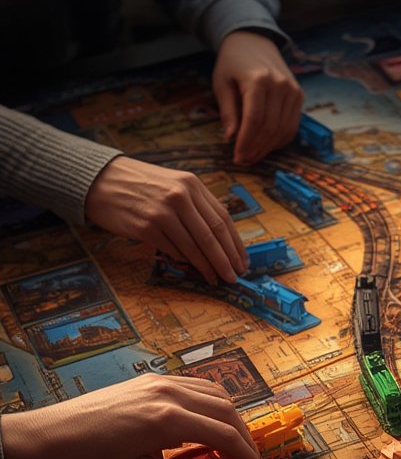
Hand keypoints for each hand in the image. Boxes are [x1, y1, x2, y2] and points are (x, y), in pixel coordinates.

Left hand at [2, 374, 266, 458]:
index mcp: (166, 419)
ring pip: (213, 394)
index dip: (248, 458)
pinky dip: (208, 408)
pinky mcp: (145, 383)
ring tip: (226, 453)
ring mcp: (155, 383)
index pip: (226, 435)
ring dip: (228, 421)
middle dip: (243, 440)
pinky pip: (193, 388)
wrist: (38, 441)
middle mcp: (166, 392)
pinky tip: (201, 432)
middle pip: (226, 410)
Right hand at [85, 157, 247, 283]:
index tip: (242, 261)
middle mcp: (179, 196)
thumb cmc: (140, 185)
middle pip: (212, 235)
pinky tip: (192, 269)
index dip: (235, 244)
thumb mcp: (173, 185)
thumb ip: (196, 206)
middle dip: (226, 260)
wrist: (100, 179)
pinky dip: (184, 261)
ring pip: (195, 246)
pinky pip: (172, 250)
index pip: (222, 218)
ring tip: (216, 279)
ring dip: (208, 267)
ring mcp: (163, 211)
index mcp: (191, 184)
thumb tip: (220, 240)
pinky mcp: (146, 227)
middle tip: (234, 276)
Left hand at [213, 31, 303, 164]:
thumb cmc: (233, 63)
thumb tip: (230, 139)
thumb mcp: (222, 83)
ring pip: (283, 131)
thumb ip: (228, 111)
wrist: (253, 40)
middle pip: (270, 128)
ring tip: (253, 155)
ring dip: (268, 148)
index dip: (246, 143)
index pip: (255, 121)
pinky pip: (292, 126)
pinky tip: (266, 145)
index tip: (237, 157)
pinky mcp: (299, 96)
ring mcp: (293, 90)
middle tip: (243, 160)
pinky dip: (279, 140)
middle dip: (256, 149)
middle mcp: (280, 85)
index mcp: (258, 80)